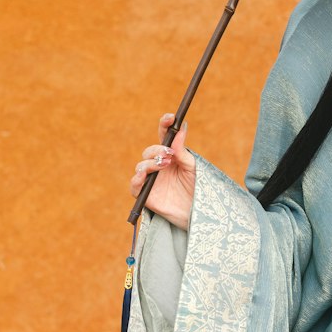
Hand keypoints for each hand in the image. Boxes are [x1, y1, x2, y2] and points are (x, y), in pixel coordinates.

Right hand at [128, 112, 195, 230]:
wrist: (197, 213)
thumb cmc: (196, 188)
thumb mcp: (192, 167)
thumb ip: (183, 150)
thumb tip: (181, 127)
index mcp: (170, 156)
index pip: (163, 136)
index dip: (164, 125)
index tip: (171, 118)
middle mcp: (158, 166)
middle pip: (149, 151)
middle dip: (158, 149)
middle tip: (170, 153)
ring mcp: (150, 180)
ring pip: (141, 165)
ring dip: (151, 163)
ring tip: (164, 165)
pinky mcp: (145, 195)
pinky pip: (135, 185)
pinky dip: (137, 178)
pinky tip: (143, 175)